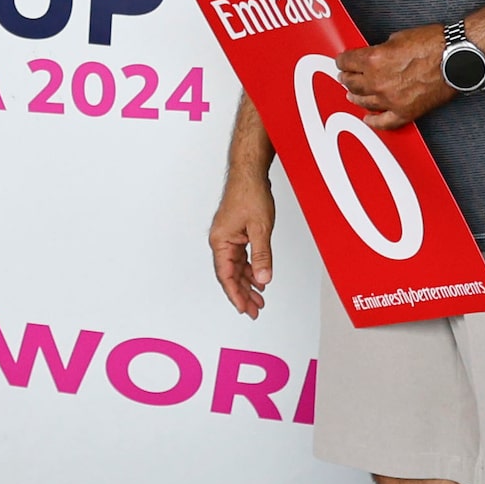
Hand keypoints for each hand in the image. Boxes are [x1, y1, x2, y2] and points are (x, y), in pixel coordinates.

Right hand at [210, 168, 276, 317]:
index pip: (226, 276)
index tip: (245, 309)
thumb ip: (262, 256)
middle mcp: (221, 241)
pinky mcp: (236, 232)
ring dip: (248, 283)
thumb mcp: (261, 229)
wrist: (250, 173)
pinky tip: (259, 279)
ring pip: (237, 267)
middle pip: (230, 275)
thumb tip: (263, 279)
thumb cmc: (250, 194)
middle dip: (243, 294)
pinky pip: (242, 257)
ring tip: (259, 299)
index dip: (236, 295)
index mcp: (221, 241)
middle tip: (254, 311)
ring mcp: (228, 237)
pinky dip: (251, 269)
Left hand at [337, 24, 449, 129]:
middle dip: (346, 78)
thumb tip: (375, 56)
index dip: (342, 60)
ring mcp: (390, 99)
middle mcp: (378, 81)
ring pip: (363, 101)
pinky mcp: (405, 112)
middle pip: (351, 83)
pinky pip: (384, 122)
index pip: (346, 61)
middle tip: (345, 77)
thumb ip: (381, 50)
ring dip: (355, 97)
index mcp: (374, 59)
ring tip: (352, 95)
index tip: (342, 62)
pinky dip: (373, 121)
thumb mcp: (398, 37)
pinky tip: (368, 119)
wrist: (456, 57)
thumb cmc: (434, 43)